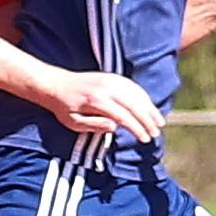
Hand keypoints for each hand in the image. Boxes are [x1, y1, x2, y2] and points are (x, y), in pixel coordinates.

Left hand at [38, 68, 165, 143]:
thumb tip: (115, 128)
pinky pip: (133, 86)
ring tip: (159, 122)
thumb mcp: (73, 122)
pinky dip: (144, 97)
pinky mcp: (112, 76)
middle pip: (134, 104)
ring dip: (150, 108)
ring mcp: (111, 80)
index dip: (136, 128)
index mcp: (97, 100)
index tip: (144, 139)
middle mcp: (107, 87)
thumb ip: (95, 125)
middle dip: (148, 120)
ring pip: (137, 94)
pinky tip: (149, 107)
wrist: (55, 84)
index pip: (123, 116)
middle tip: (156, 133)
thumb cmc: (63, 107)